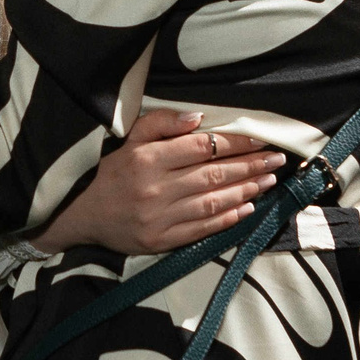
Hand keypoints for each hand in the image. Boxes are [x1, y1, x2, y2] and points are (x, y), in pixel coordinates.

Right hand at [32, 109, 280, 254]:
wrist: (83, 216)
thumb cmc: (111, 173)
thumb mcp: (128, 140)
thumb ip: (161, 123)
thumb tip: (199, 117)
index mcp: (146, 158)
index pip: (200, 147)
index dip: (234, 143)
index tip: (259, 139)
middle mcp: (154, 188)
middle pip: (212, 174)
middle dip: (249, 166)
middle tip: (276, 160)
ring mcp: (159, 217)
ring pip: (211, 202)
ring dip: (245, 191)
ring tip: (268, 181)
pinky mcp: (161, 241)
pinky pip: (202, 229)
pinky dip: (228, 219)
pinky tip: (248, 209)